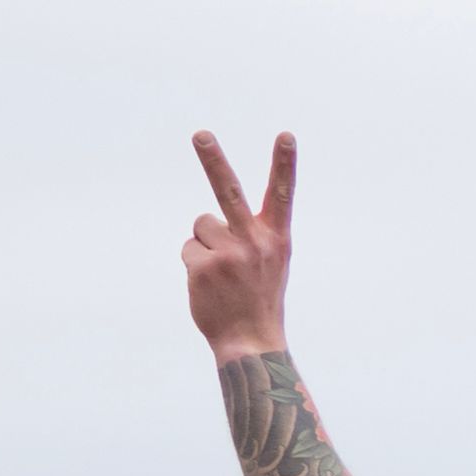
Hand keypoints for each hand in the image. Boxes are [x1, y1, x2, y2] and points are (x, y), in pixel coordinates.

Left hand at [182, 130, 298, 357]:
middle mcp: (254, 241)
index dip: (284, 163)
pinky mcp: (204, 266)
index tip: (286, 135)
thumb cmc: (259, 299)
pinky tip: (211, 285)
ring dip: (205, 244)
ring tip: (222, 273)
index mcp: (276, 238)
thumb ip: (253, 235)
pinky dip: (196, 264)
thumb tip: (208, 221)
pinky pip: (189, 248)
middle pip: (228, 191)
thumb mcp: (271, 262)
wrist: (251, 341)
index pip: (282, 194)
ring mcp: (228, 254)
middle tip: (200, 134)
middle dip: (212, 159)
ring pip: (201, 226)